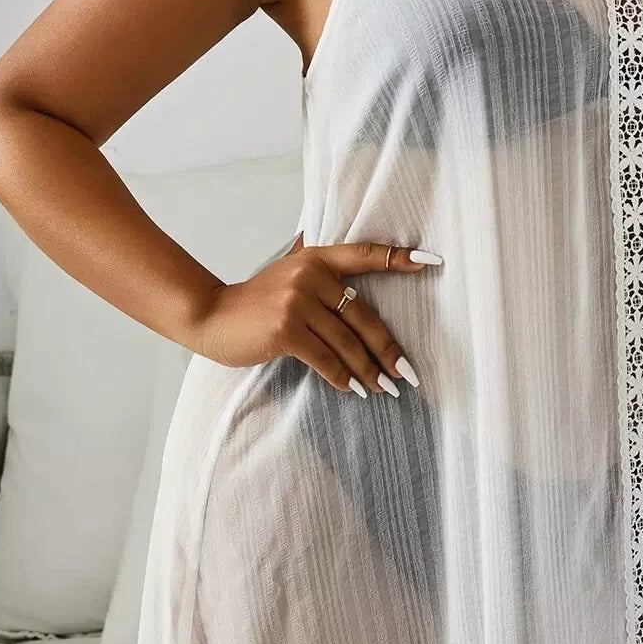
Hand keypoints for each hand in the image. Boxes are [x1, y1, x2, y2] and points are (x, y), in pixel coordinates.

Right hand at [191, 232, 439, 390]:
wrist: (210, 316)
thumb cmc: (254, 302)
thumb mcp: (286, 274)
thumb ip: (318, 272)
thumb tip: (356, 284)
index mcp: (315, 257)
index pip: (365, 254)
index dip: (399, 257)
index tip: (432, 261)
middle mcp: (310, 274)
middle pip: (363, 316)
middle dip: (388, 349)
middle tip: (408, 372)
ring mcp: (296, 302)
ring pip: (346, 343)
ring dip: (369, 371)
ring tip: (385, 389)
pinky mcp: (286, 330)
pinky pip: (325, 360)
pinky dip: (342, 378)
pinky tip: (354, 390)